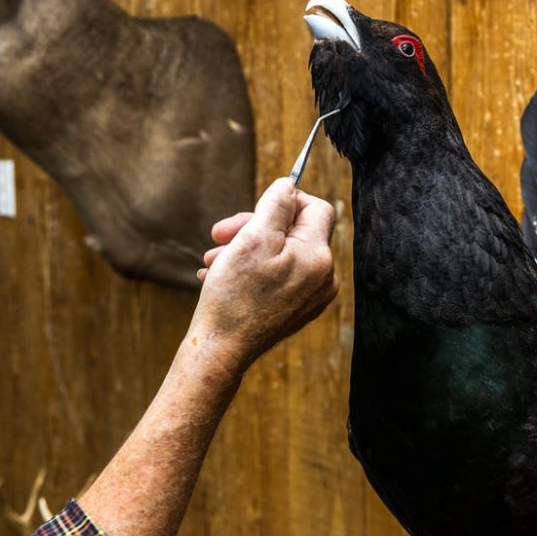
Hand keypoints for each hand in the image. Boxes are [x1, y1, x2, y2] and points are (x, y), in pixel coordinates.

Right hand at [188, 177, 337, 374]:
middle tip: (219, 234)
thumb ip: (276, 205)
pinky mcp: (296, 310)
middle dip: (254, 227)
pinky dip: (250, 270)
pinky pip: (277, 277)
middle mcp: (323, 278)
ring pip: (280, 254)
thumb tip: (289, 184)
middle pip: (294, 232)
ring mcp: (311, 297)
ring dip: (245, 249)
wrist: (221, 350)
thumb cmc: (234, 294)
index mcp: (318, 257)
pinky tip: (220, 276)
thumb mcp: (253, 237)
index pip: (317, 208)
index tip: (257, 205)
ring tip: (213, 260)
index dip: (287, 199)